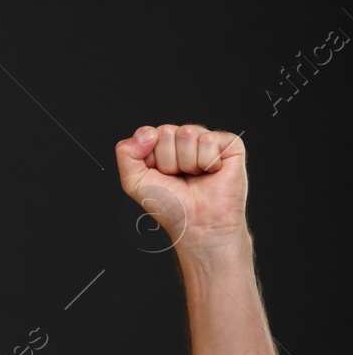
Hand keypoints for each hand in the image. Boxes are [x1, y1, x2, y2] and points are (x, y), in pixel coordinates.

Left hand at [114, 124, 247, 250]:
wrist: (197, 223)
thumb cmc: (169, 205)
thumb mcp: (133, 181)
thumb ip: (126, 153)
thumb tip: (147, 132)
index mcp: (160, 147)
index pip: (147, 133)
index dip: (150, 158)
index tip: (158, 176)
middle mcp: (183, 141)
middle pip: (166, 131)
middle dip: (168, 161)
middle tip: (178, 178)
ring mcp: (206, 141)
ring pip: (187, 133)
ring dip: (187, 163)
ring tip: (194, 176)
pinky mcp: (229, 145)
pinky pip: (210, 139)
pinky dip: (207, 161)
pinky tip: (212, 172)